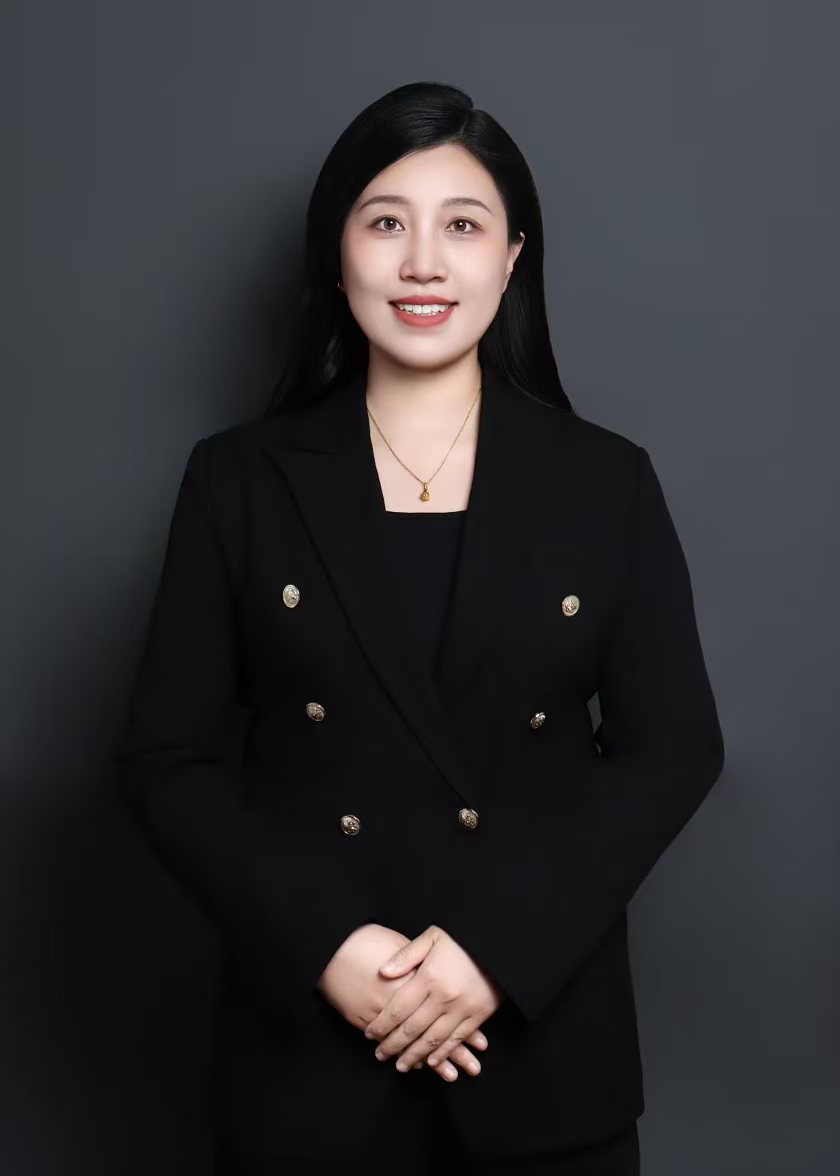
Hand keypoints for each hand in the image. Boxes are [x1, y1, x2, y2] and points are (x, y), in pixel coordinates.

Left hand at [363, 924, 502, 1076]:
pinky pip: (456, 1040)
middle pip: (412, 1029)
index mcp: (429, 977)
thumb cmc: (462, 938)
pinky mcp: (478, 1015)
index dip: (382, 1024)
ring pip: (432, 1040)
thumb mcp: (432, 937)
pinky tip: (430, 1062)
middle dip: (392, 1045)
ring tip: (400, 1065)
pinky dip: (442, 1054)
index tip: (369, 1034)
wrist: (499, 944)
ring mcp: (462, 1009)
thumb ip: (406, 955)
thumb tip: (382, 972)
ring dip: (414, 1056)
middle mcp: (444, 997)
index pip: (398, 1008)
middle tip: (379, 1054)